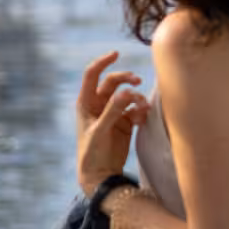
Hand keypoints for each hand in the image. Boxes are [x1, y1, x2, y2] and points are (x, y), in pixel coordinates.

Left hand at [77, 51, 148, 195]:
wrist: (101, 175)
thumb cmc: (92, 153)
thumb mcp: (100, 131)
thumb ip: (113, 111)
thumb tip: (127, 92)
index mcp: (86, 103)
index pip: (92, 74)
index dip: (103, 62)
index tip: (116, 53)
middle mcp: (98, 105)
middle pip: (114, 82)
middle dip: (126, 80)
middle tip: (138, 82)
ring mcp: (112, 113)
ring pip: (127, 95)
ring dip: (136, 98)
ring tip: (143, 108)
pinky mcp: (125, 122)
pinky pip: (136, 109)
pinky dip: (141, 112)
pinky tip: (142, 120)